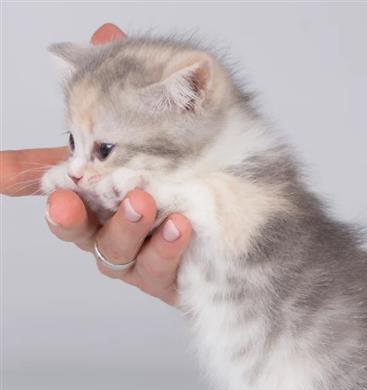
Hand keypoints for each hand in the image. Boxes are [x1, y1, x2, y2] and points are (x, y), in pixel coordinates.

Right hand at [0, 23, 192, 305]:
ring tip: (144, 200)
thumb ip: (129, 89)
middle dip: (70, 216)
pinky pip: (163, 267)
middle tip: (70, 199)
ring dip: (127, 224)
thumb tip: (106, 32)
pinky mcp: (169, 275)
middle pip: (77, 229)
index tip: (12, 177)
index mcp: (97, 198)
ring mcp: (139, 255)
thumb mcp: (156, 124)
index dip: (30, 183)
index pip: (60, 191)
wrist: (238, 215)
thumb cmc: (184, 172)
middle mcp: (110, 228)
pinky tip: (180, 224)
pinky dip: (167, 245)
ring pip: (118, 250)